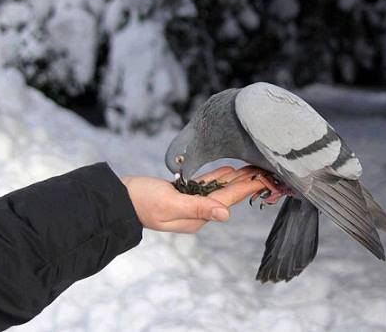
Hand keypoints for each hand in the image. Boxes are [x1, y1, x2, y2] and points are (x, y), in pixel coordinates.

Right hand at [120, 166, 266, 232]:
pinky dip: (218, 177)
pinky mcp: (182, 194)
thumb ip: (198, 208)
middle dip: (246, 183)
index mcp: (196, 217)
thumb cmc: (141, 201)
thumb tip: (226, 215)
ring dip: (236, 179)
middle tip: (266, 170)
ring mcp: (190, 203)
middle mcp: (196, 212)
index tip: (264, 179)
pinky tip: (229, 170)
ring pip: (218, 189)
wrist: (119, 199)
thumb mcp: (169, 204)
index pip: (227, 201)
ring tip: (253, 168)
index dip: (246, 189)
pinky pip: (206, 185)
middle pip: (226, 195)